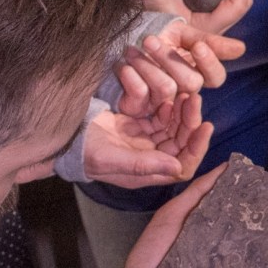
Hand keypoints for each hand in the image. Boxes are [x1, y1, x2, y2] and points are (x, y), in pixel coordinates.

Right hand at [82, 93, 212, 187]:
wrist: (62, 137)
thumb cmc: (83, 152)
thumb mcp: (110, 159)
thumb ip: (143, 164)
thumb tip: (178, 167)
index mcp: (148, 173)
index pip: (184, 166)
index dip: (197, 148)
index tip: (205, 126)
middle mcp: (151, 159)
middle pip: (182, 143)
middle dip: (190, 122)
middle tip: (194, 99)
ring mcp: (146, 142)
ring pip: (174, 128)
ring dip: (182, 112)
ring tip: (187, 94)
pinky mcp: (139, 127)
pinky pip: (161, 118)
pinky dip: (168, 107)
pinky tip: (171, 95)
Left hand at [113, 21, 226, 118]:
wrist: (120, 38)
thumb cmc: (155, 34)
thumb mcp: (183, 34)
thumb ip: (209, 42)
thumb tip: (241, 49)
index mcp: (197, 73)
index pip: (215, 77)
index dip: (209, 63)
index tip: (197, 46)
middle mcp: (183, 91)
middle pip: (191, 83)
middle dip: (171, 60)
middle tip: (151, 40)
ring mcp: (161, 102)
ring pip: (167, 89)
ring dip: (149, 65)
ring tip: (133, 49)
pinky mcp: (138, 108)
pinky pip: (139, 99)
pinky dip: (132, 80)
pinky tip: (124, 66)